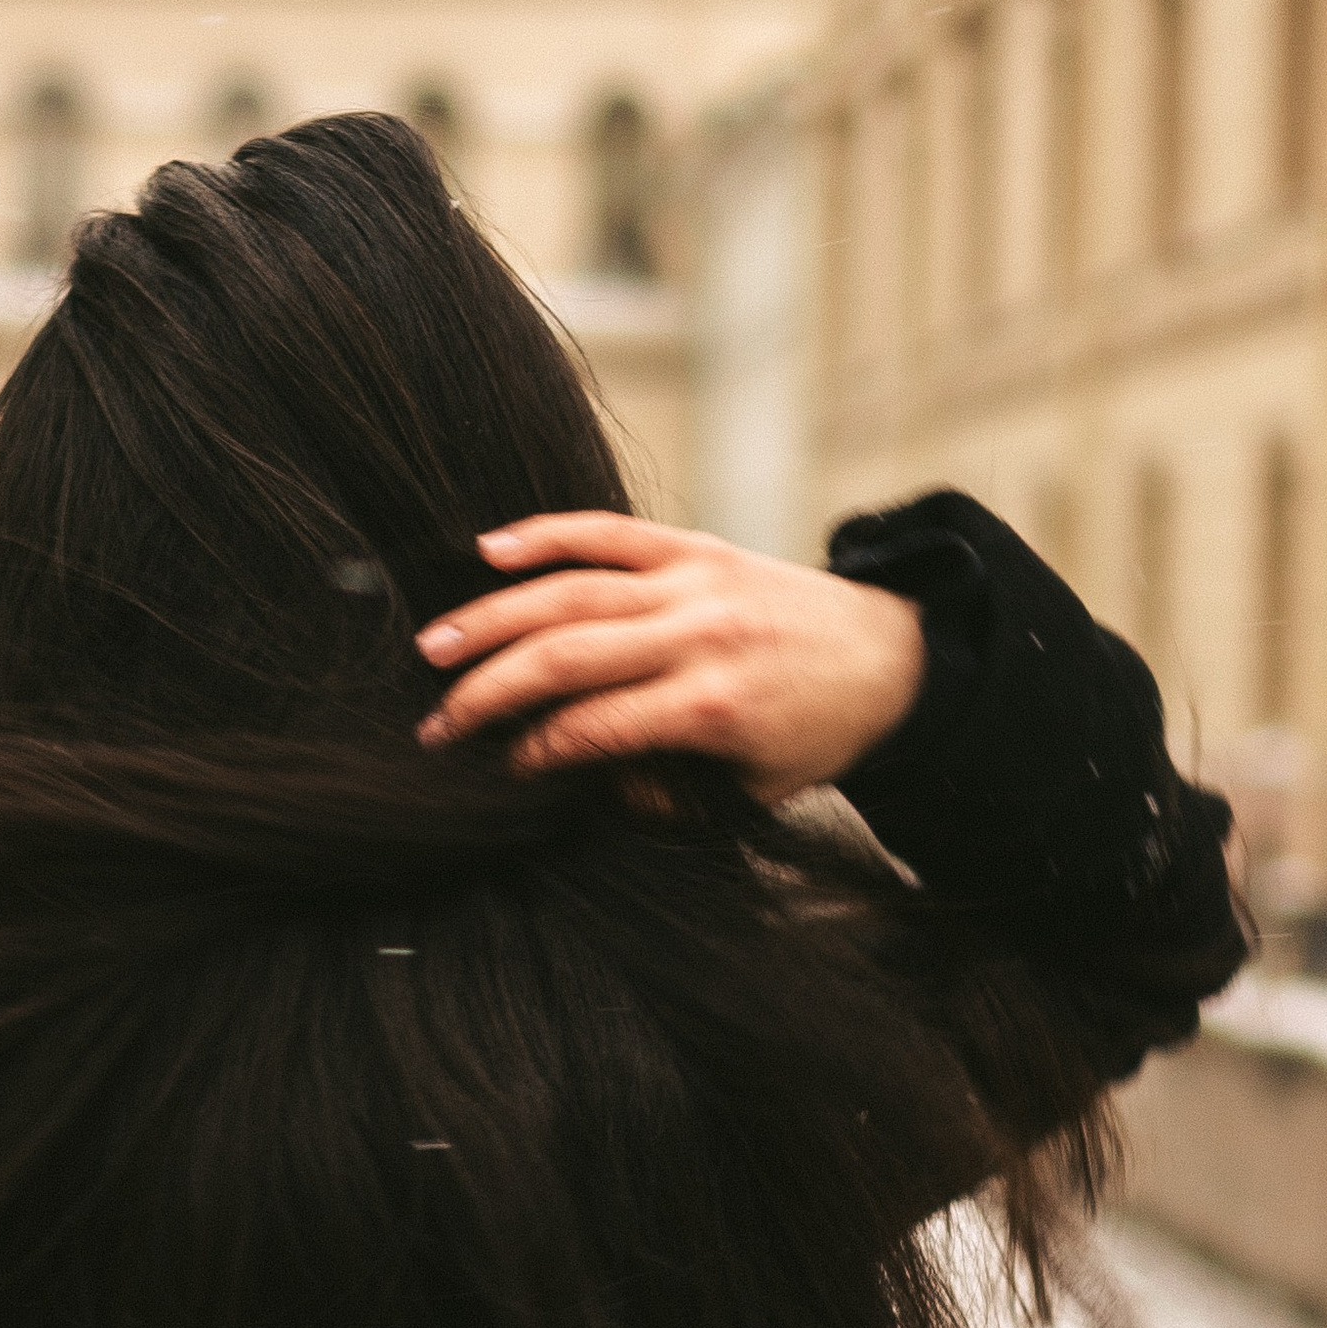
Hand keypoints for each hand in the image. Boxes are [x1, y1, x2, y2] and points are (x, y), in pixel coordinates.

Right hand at [415, 514, 926, 798]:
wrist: (892, 660)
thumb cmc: (813, 735)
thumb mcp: (747, 790)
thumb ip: (663, 794)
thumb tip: (583, 784)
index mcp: (715, 705)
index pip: (595, 727)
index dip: (535, 751)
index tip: (496, 769)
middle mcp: (700, 635)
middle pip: (567, 655)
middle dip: (490, 691)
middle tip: (436, 722)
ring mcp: (694, 581)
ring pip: (572, 591)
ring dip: (493, 618)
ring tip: (435, 646)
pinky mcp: (696, 545)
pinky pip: (609, 533)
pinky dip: (548, 536)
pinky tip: (489, 548)